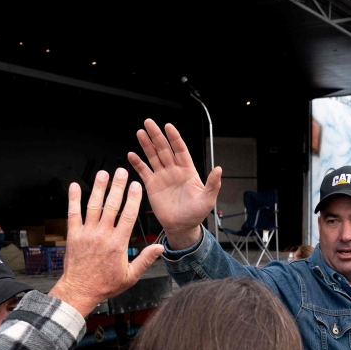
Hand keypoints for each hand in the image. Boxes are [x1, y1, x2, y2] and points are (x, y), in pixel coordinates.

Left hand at [49, 169, 162, 316]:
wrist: (80, 291)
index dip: (133, 198)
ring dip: (99, 188)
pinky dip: (74, 199)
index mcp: (118, 243)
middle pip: (112, 205)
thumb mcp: (130, 276)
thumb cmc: (105, 285)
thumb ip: (145, 259)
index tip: (136, 186)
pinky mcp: (73, 235)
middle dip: (117, 186)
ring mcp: (87, 233)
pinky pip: (73, 213)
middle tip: (121, 171)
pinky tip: (75, 186)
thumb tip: (160, 248)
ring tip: (103, 174)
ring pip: (94, 206)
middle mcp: (103, 235)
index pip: (128, 215)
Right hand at [128, 119, 221, 249]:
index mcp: (188, 171)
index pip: (180, 150)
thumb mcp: (208, 199)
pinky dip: (138, 163)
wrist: (182, 227)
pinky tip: (132, 155)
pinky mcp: (152, 185)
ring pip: (153, 156)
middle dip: (157, 135)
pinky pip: (144, 171)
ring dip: (146, 145)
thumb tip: (219, 170)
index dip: (174, 138)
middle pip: (164, 149)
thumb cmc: (196, 214)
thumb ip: (212, 184)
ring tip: (140, 133)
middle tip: (149, 123)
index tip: (168, 126)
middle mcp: (174, 170)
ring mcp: (162, 177)